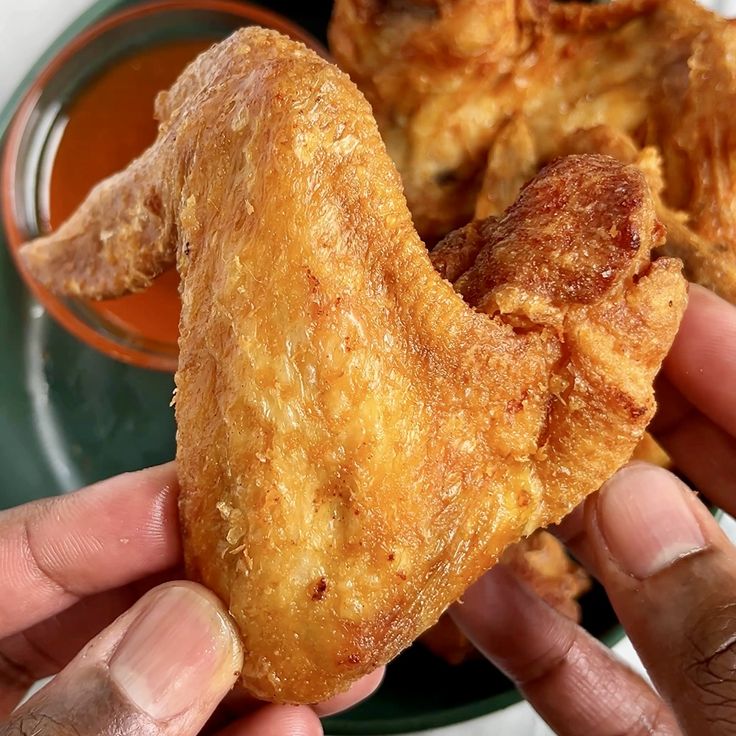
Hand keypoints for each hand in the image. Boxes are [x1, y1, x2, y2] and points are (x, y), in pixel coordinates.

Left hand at [0, 465, 381, 734]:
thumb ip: (80, 718)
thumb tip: (192, 628)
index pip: (30, 550)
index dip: (115, 511)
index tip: (205, 491)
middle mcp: (32, 681)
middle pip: (126, 605)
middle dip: (219, 587)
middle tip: (296, 557)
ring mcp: (95, 723)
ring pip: (180, 678)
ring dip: (259, 666)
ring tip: (336, 645)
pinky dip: (249, 734)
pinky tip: (296, 724)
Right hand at [451, 284, 735, 734]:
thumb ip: (716, 627)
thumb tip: (634, 504)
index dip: (721, 351)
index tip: (646, 293)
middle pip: (703, 481)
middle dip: (622, 414)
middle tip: (542, 354)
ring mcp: (713, 675)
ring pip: (634, 572)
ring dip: (558, 518)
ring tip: (487, 455)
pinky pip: (594, 674)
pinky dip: (532, 632)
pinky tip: (471, 594)